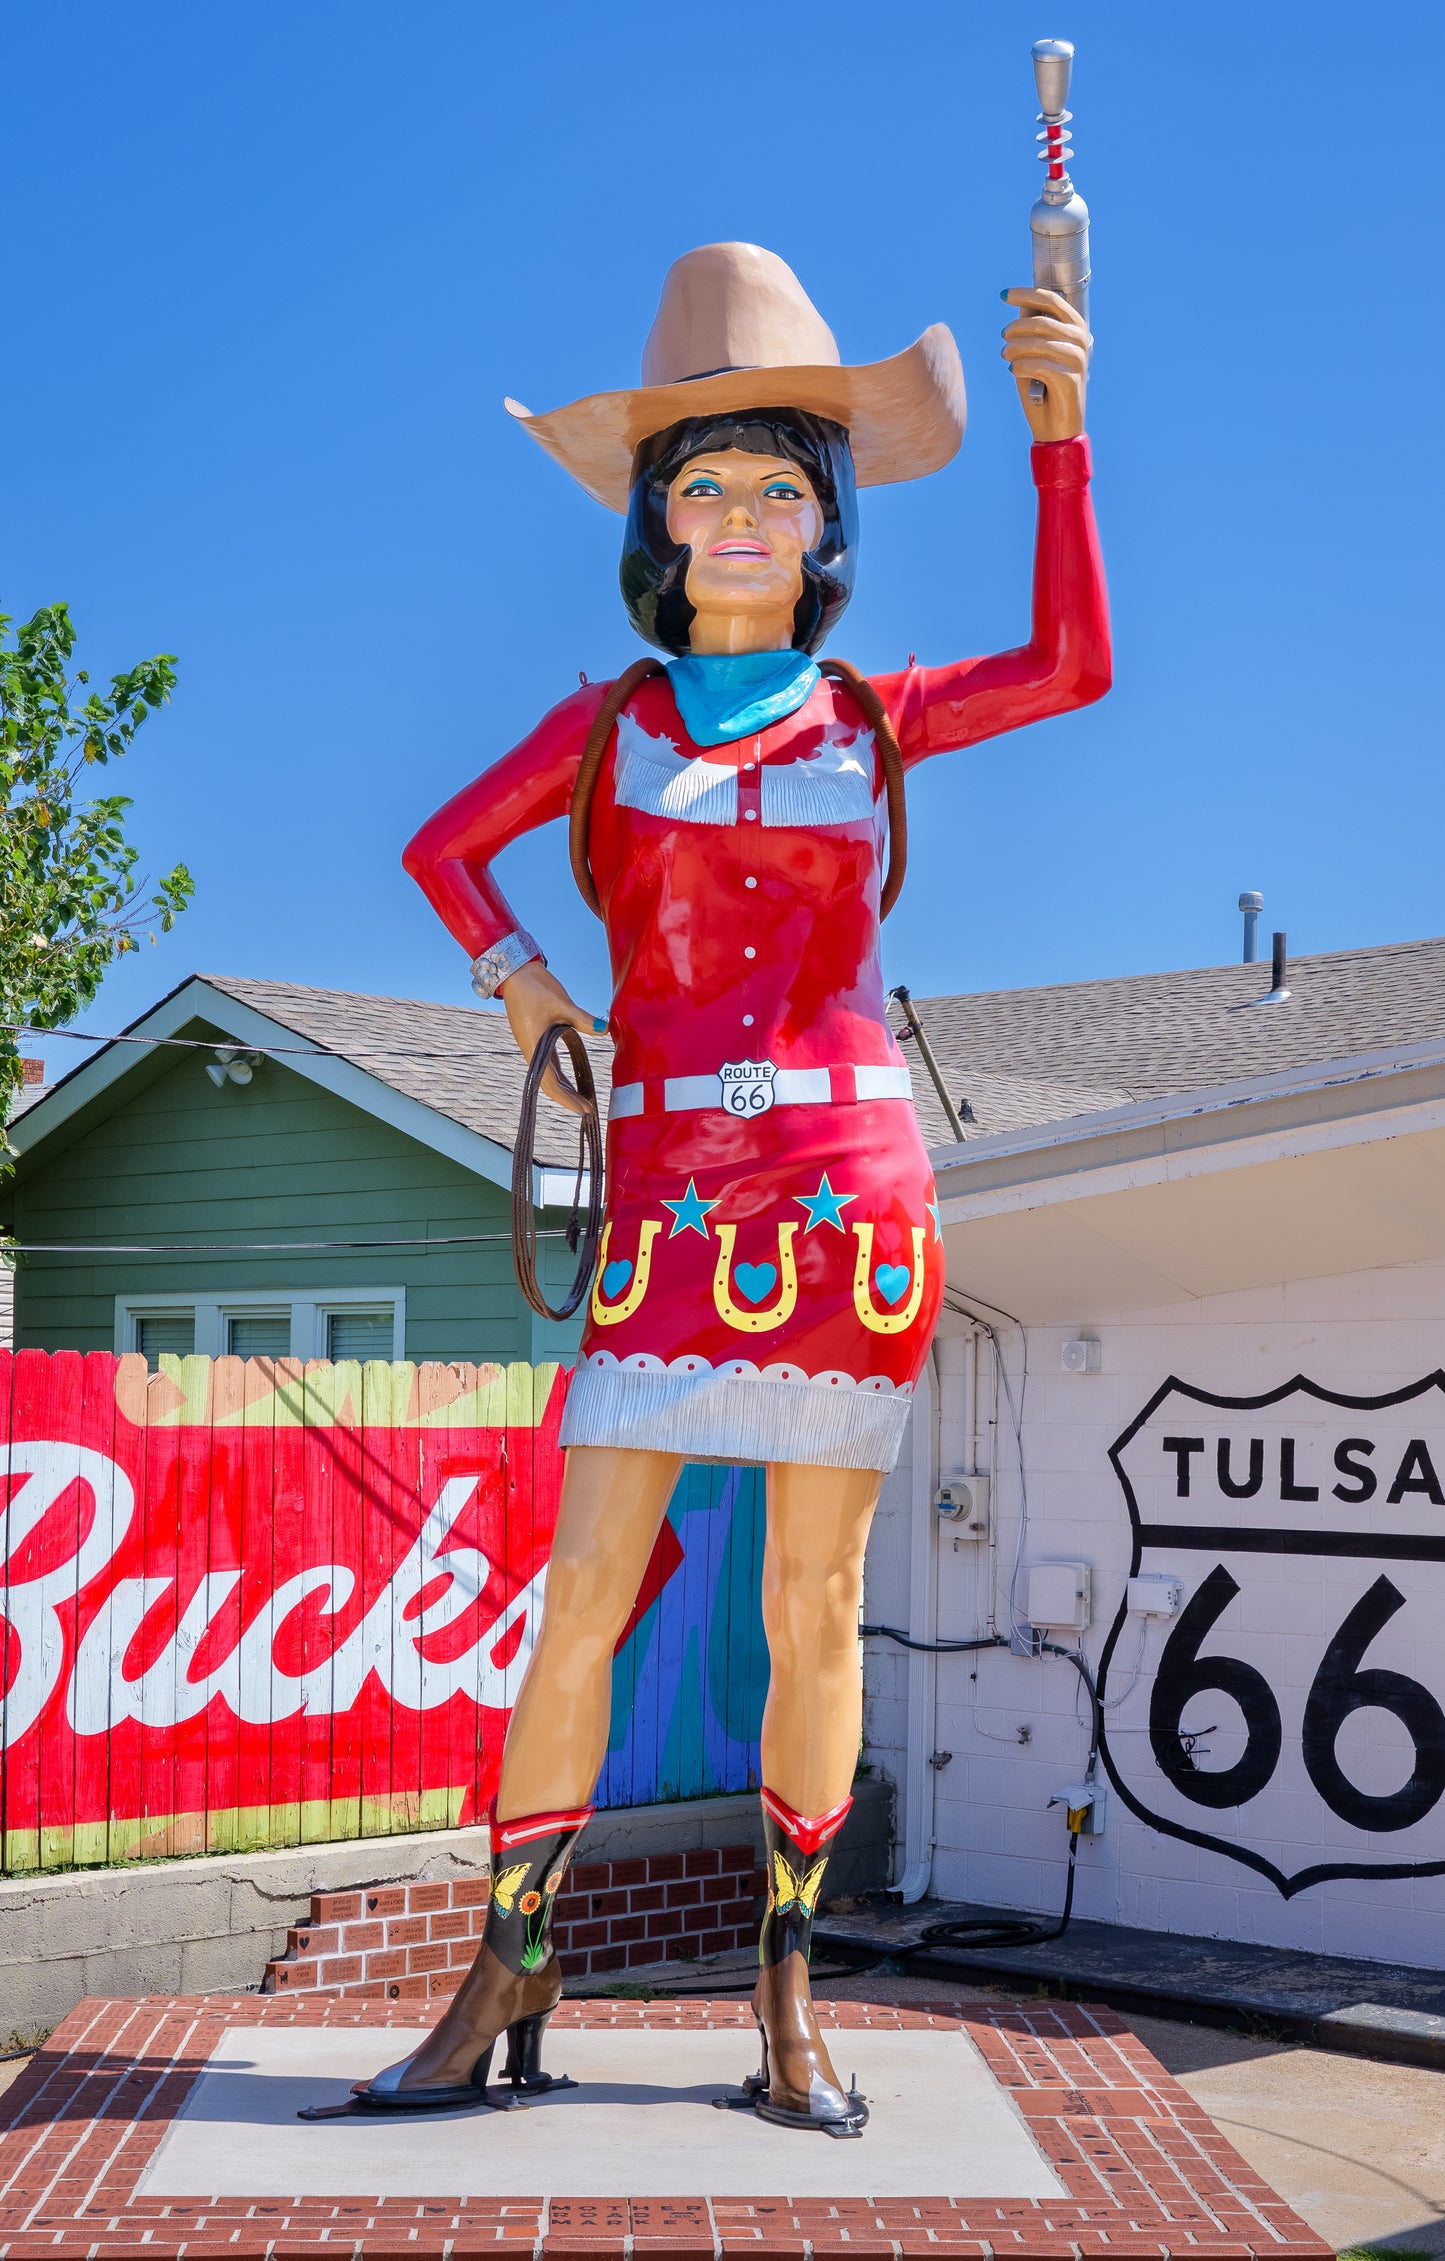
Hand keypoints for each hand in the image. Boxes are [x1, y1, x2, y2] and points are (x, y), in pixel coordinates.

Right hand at [498, 959, 607, 1115]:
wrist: (516, 972)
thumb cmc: (535, 987)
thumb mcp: (562, 1003)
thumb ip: (583, 1019)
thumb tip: (605, 1029)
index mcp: (535, 1046)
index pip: (550, 1083)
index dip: (567, 1098)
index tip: (584, 1108)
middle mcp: (532, 1050)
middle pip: (548, 1084)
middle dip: (568, 1098)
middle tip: (588, 1109)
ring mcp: (533, 1046)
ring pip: (548, 1075)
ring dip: (565, 1088)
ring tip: (583, 1099)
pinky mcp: (536, 1039)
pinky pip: (549, 1064)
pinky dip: (561, 1075)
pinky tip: (572, 1081)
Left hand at [1000, 287, 1090, 442]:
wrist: (1056, 428)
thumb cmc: (1043, 388)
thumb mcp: (1034, 353)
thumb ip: (1032, 329)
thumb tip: (1021, 303)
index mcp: (1075, 328)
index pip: (1051, 300)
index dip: (1025, 294)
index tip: (1003, 295)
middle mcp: (1081, 340)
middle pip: (1040, 321)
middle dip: (1015, 328)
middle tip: (1003, 339)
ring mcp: (1077, 359)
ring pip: (1037, 342)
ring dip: (1014, 349)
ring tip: (1006, 357)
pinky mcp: (1070, 378)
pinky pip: (1037, 364)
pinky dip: (1020, 367)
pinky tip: (1014, 371)